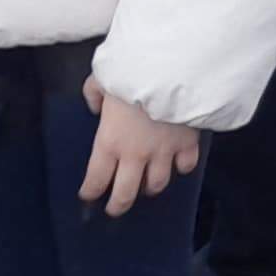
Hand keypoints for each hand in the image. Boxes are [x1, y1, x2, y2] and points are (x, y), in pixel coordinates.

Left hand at [79, 81, 200, 215]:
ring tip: (147, 186)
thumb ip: (94, 94)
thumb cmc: (133, 71)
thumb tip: (95, 105)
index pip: (96, 179)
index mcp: (110, 141)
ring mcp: (163, 152)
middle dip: (118, 205)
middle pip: (125, 194)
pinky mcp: (187, 144)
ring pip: (157, 184)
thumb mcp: (102, 77)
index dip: (90, 191)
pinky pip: (186, 166)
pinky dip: (182, 168)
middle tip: (114, 208)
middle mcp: (135, 154)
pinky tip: (179, 164)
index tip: (88, 194)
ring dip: (150, 187)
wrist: (172, 67)